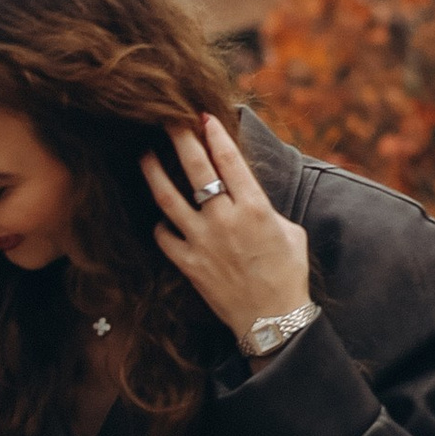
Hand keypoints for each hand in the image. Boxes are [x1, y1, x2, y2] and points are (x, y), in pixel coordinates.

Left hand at [144, 114, 309, 344]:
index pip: (229, 159)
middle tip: (166, 119)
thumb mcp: (290, 231)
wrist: (273, 319)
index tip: (202, 116)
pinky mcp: (188, 264)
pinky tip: (160, 217)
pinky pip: (163, 237)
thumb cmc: (288, 273)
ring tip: (144, 155)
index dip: (213, 133)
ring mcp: (202, 241)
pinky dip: (159, 225)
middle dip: (179, 138)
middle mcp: (224, 219)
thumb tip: (248, 194)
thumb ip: (265, 207)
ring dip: (153, 172)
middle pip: (195, 169)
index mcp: (254, 206)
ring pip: (167, 198)